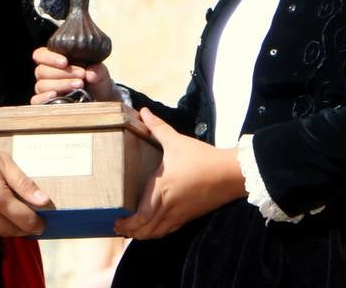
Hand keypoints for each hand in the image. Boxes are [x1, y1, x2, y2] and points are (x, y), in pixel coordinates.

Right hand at [0, 128, 50, 236]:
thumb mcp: (1, 160)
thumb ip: (23, 183)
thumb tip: (44, 201)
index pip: (23, 220)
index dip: (37, 224)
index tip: (44, 222)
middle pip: (9, 231)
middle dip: (23, 229)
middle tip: (33, 222)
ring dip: (7, 230)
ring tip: (16, 220)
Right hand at [31, 46, 115, 103]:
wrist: (101, 97)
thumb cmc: (95, 80)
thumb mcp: (100, 72)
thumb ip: (97, 70)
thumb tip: (90, 74)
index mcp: (53, 60)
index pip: (40, 55)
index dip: (50, 57)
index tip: (65, 62)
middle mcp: (46, 73)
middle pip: (42, 70)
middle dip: (63, 73)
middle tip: (81, 75)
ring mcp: (45, 89)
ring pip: (42, 85)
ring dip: (60, 84)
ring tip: (79, 85)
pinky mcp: (46, 103)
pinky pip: (36, 100)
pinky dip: (44, 97)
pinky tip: (55, 95)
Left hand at [114, 109, 244, 239]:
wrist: (230, 174)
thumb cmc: (201, 158)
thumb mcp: (176, 141)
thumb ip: (158, 127)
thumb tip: (144, 111)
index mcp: (160, 191)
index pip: (139, 218)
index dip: (126, 223)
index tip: (115, 219)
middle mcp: (168, 207)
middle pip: (145, 231)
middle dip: (130, 232)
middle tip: (118, 226)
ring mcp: (180, 215)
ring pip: (157, 234)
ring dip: (143, 234)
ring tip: (132, 230)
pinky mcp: (190, 216)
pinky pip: (170, 230)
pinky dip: (158, 232)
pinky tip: (154, 227)